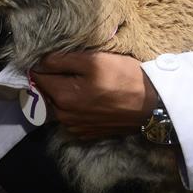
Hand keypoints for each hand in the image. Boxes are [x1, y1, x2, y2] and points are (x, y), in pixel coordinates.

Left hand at [30, 51, 157, 138]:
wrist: (154, 105)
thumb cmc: (124, 78)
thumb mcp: (93, 60)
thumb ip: (61, 60)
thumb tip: (39, 61)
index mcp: (63, 97)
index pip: (37, 77)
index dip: (42, 65)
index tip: (53, 59)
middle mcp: (64, 117)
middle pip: (45, 93)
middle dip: (52, 80)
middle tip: (69, 69)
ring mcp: (75, 128)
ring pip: (56, 105)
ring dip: (62, 93)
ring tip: (80, 83)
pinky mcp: (87, 133)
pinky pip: (70, 116)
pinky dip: (72, 106)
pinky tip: (88, 98)